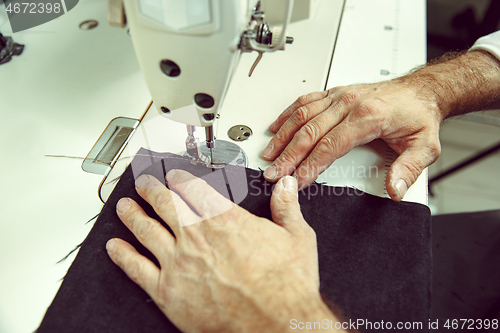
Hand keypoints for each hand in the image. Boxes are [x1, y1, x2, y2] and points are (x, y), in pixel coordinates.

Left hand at [106, 170, 341, 332]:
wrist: (276, 325)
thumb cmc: (286, 286)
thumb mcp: (297, 238)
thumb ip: (287, 208)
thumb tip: (286, 187)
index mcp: (226, 220)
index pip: (193, 190)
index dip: (180, 179)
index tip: (174, 175)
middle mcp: (197, 237)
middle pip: (164, 204)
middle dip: (151, 190)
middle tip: (143, 183)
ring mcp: (179, 263)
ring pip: (146, 230)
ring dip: (132, 215)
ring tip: (123, 207)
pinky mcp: (168, 292)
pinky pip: (136, 268)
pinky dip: (123, 255)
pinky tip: (115, 248)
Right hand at [261, 80, 442, 200]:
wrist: (421, 91)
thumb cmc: (419, 116)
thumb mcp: (424, 147)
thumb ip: (408, 170)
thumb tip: (394, 190)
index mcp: (368, 116)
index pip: (330, 145)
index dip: (310, 165)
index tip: (297, 180)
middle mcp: (349, 103)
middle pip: (309, 132)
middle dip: (288, 156)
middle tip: (274, 173)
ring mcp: (340, 96)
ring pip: (302, 115)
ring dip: (282, 136)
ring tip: (269, 154)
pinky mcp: (336, 93)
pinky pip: (306, 101)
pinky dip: (287, 114)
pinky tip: (276, 126)